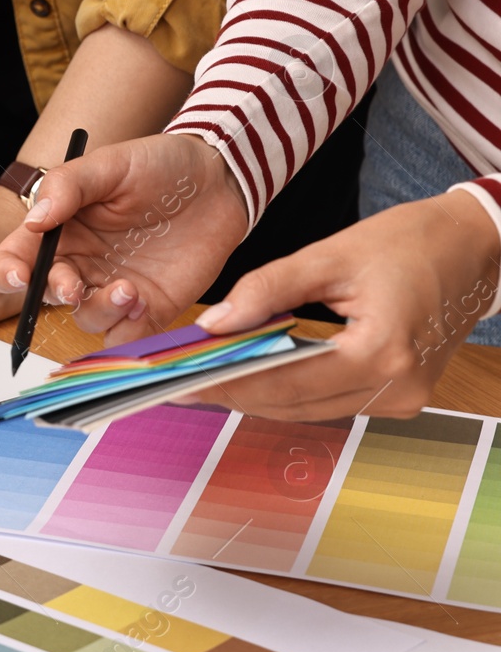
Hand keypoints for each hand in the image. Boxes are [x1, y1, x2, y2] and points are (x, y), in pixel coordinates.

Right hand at [0, 133, 249, 342]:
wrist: (218, 180)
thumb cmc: (160, 165)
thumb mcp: (109, 164)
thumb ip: (67, 186)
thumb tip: (34, 220)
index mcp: (59, 231)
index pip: (14, 260)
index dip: (6, 273)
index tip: (20, 276)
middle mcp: (80, 264)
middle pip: (45, 296)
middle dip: (56, 294)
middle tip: (74, 286)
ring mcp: (112, 288)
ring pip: (86, 319)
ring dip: (100, 310)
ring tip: (127, 288)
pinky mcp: (148, 308)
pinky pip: (126, 335)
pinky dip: (129, 330)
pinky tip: (143, 302)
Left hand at [181, 192, 500, 420]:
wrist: (475, 247)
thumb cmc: (410, 242)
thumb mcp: (330, 255)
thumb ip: (267, 289)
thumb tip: (213, 324)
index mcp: (381, 354)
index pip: (285, 382)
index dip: (228, 384)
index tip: (180, 382)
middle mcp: (396, 389)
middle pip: (294, 404)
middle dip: (236, 392)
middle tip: (181, 383)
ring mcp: (403, 399)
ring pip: (310, 409)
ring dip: (261, 394)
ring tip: (208, 378)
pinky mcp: (402, 396)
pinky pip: (332, 401)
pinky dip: (293, 389)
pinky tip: (256, 374)